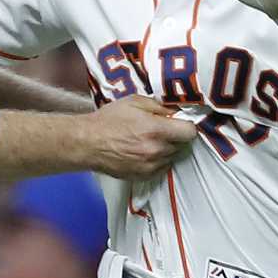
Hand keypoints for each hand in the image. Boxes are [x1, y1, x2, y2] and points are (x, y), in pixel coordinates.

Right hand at [81, 95, 196, 179]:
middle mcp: (157, 150)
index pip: (190, 132)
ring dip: (165, 150)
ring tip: (147, 142)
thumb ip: (159, 106)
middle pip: (181, 145)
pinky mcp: (142, 175)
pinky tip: (142, 153)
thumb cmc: (108, 121)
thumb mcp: (134, 102)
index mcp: (157, 130)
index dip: (185, 126)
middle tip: (159, 131)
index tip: (178, 124)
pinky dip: (156, 161)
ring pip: (171, 157)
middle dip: (174, 137)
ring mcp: (150, 165)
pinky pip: (161, 169)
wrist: (87, 143)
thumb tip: (174, 112)